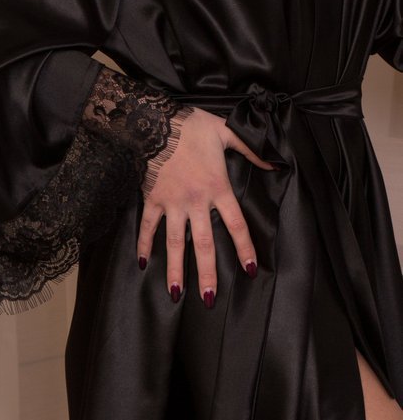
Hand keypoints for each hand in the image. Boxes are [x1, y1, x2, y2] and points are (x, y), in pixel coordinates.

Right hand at [136, 107, 274, 303]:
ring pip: (174, 242)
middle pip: (203, 244)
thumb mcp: (227, 132)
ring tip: (176, 293)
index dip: (244, 249)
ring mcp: (172, 203)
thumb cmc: (192, 126)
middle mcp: (195, 201)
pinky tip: (143, 263)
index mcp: (217, 187)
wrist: (155, 120)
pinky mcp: (152, 199)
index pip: (235, 224)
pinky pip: (148, 226)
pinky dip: (144, 244)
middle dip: (207, 273)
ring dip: (175, 269)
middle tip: (210, 299)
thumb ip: (251, 150)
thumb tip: (275, 163)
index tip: (251, 270)